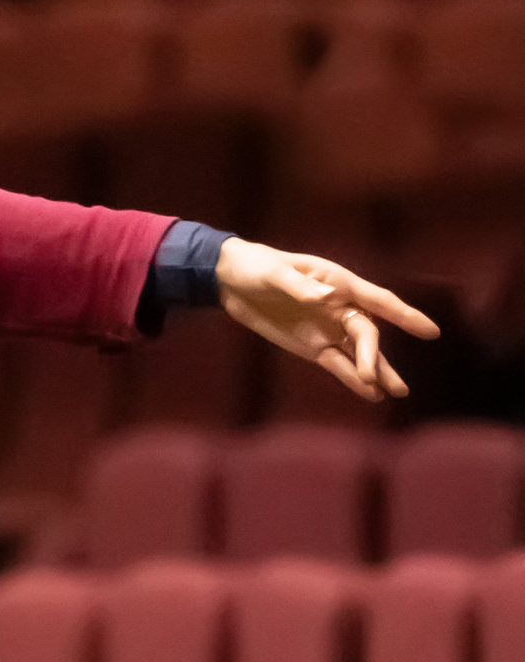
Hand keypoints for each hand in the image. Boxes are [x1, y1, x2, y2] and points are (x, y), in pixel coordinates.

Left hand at [214, 240, 438, 404]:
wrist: (231, 280)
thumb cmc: (256, 266)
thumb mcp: (273, 273)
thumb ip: (299, 286)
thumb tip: (326, 296)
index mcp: (338, 283)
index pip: (378, 301)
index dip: (405, 315)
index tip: (430, 332)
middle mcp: (340, 307)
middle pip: (366, 334)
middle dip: (373, 356)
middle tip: (373, 378)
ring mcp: (328, 329)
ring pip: (359, 354)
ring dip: (376, 372)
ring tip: (396, 393)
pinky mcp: (312, 346)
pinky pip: (338, 365)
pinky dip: (352, 379)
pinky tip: (371, 395)